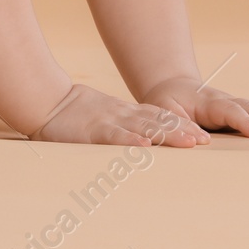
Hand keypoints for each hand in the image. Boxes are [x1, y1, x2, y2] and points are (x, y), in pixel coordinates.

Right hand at [27, 83, 209, 146]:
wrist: (42, 100)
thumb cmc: (66, 115)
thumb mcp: (96, 118)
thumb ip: (114, 128)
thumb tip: (135, 141)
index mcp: (121, 113)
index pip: (156, 117)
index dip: (179, 124)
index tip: (200, 134)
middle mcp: (120, 115)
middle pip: (157, 122)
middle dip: (183, 130)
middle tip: (206, 140)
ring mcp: (107, 122)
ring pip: (143, 128)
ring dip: (168, 135)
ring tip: (190, 143)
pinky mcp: (92, 131)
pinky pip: (115, 137)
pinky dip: (131, 142)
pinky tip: (147, 148)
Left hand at [140, 78, 248, 138]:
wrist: (172, 88)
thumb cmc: (166, 103)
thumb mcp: (162, 111)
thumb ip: (176, 123)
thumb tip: (199, 140)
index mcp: (208, 102)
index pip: (229, 110)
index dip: (242, 121)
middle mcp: (227, 101)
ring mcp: (237, 106)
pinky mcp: (243, 113)